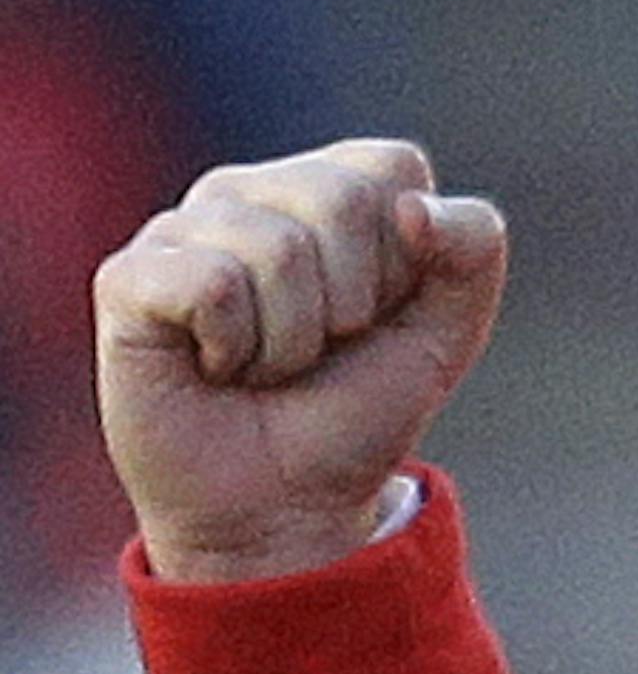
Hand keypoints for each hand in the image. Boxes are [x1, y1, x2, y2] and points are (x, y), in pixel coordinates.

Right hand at [94, 139, 507, 582]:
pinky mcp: (129, 276)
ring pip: (278, 250)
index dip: (405, 260)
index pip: (395, 169)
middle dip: (352, 303)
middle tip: (320, 347)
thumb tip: (413, 206)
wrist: (287, 504)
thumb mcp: (449, 330)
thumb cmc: (359, 406)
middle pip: (339, 201)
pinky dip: (235, 348)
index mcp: (336, 181)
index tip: (378, 313)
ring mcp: (186, 225)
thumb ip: (473, 248)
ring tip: (266, 364)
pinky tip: (216, 366)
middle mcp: (257, 187)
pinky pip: (211, 285)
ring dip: (293, 340)